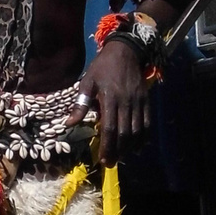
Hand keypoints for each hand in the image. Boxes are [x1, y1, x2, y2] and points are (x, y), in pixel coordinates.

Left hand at [66, 40, 150, 166]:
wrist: (126, 51)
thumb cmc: (103, 66)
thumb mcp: (87, 81)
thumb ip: (80, 104)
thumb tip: (69, 124)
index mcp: (110, 98)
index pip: (109, 128)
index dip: (106, 146)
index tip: (102, 159)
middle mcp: (126, 103)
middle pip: (124, 134)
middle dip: (117, 151)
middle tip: (110, 163)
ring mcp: (138, 102)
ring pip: (137, 131)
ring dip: (130, 147)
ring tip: (121, 157)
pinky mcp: (146, 101)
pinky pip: (147, 123)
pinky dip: (143, 137)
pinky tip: (136, 146)